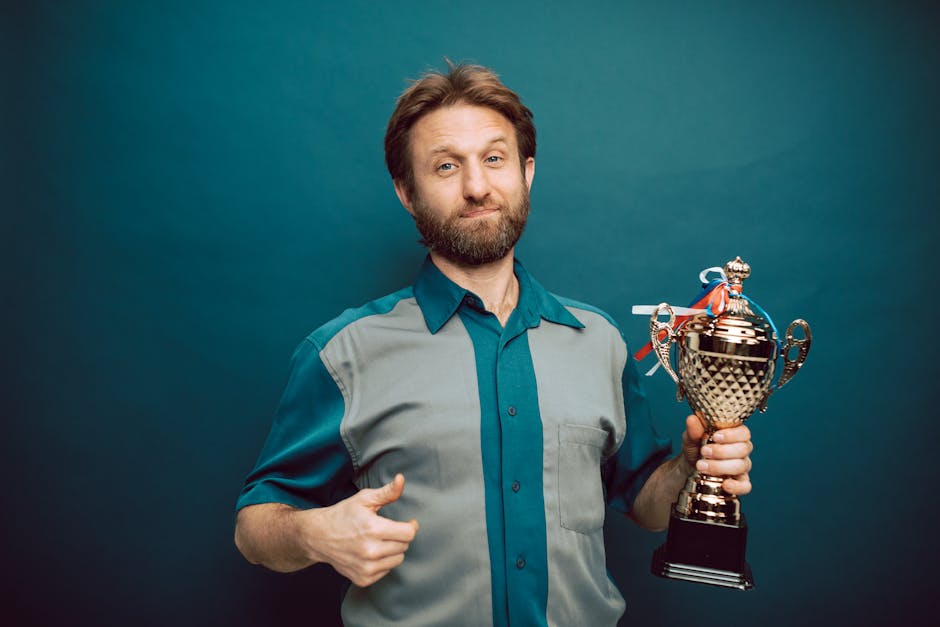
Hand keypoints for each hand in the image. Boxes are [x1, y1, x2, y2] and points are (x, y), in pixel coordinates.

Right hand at [298, 473, 418, 586]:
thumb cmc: (343, 514)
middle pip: (404, 546)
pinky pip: (386, 571)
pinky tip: (371, 553)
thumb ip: (387, 492)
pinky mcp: (362, 578)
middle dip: (399, 537)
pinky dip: (382, 562)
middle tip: (387, 530)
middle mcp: (370, 551)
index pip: (408, 534)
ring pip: (397, 560)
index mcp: (373, 529)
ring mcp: (366, 567)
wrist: (319, 536)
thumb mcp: (364, 499)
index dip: (411, 526)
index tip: (409, 523)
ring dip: (393, 550)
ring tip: (379, 541)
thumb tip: (401, 479)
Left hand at [681, 414, 752, 495]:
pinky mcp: (740, 481)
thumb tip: (692, 419)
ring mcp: (742, 466)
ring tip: (702, 466)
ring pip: (741, 466)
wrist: (691, 466)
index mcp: (735, 434)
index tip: (715, 437)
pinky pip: (746, 485)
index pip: (743, 432)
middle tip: (704, 452)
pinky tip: (725, 484)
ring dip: (721, 466)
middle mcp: (742, 449)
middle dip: (722, 451)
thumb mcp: (692, 437)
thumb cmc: (697, 447)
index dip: (731, 435)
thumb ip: (693, 430)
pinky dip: (737, 486)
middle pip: (743, 449)